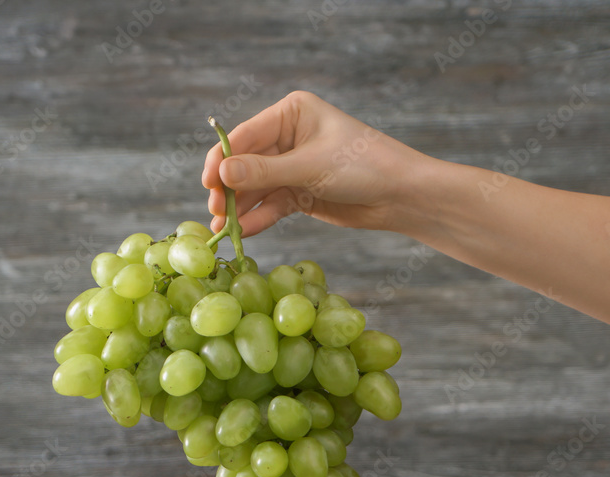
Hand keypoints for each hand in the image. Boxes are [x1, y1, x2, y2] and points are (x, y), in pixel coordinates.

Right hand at [202, 91, 423, 236]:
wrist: (401, 195)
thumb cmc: (363, 166)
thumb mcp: (310, 167)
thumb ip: (264, 172)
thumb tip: (221, 175)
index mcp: (291, 113)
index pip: (246, 135)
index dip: (222, 159)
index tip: (208, 183)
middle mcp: (288, 136)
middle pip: (246, 163)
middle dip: (230, 188)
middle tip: (215, 211)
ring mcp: (293, 166)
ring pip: (257, 187)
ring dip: (241, 207)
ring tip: (223, 228)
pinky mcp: (300, 192)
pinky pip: (272, 204)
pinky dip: (259, 217)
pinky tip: (246, 231)